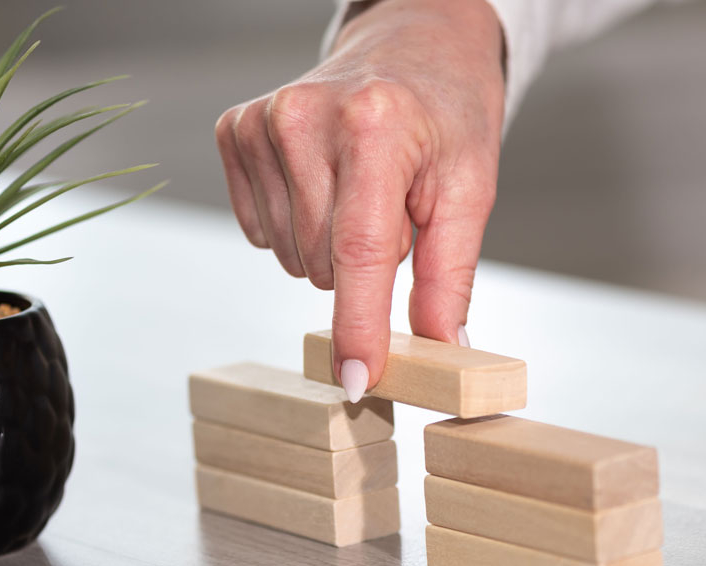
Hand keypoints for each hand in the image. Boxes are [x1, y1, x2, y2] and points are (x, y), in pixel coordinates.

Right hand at [215, 0, 504, 400]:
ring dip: (331, 248)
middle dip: (364, 266)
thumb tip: (439, 349)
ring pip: (291, 256)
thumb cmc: (447, 115)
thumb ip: (451, 274)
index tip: (358, 381)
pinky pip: (260, 232)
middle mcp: (305, 117)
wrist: (412, 44)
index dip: (360, 327)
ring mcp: (261, 121)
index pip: (360, 252)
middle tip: (393, 212)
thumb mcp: (469, 188)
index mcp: (375, 126)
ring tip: (360, 191)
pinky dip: (297, 227)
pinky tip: (323, 184)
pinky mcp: (235, 129)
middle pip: (325, 266)